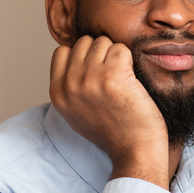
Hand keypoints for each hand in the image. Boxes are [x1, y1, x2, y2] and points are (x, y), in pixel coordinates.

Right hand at [50, 36, 170, 188]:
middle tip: (114, 75)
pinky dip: (130, 59)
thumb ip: (70, 86)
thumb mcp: (76, 112)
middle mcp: (70, 84)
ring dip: (117, 55)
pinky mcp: (114, 76)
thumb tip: (72, 56)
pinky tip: (132, 79)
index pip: (62, 51)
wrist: (135, 150)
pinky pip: (121, 49)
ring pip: (103, 42)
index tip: (97, 70)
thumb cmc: (113, 132)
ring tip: (123, 78)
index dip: (82, 55)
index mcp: (57, 92)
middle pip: (84, 43)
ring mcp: (90, 79)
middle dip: (101, 53)